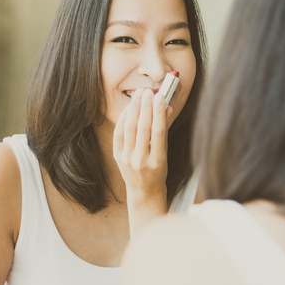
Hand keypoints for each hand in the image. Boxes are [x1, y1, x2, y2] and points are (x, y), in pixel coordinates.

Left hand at [113, 88, 169, 233]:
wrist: (144, 193)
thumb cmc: (159, 171)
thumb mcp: (165, 154)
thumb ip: (164, 130)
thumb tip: (167, 107)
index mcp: (157, 161)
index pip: (158, 132)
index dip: (159, 112)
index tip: (161, 96)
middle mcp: (140, 160)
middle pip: (142, 128)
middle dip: (145, 107)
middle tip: (148, 91)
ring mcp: (127, 159)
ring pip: (130, 128)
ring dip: (135, 108)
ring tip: (139, 94)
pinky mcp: (117, 157)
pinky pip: (120, 133)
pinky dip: (124, 118)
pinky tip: (130, 108)